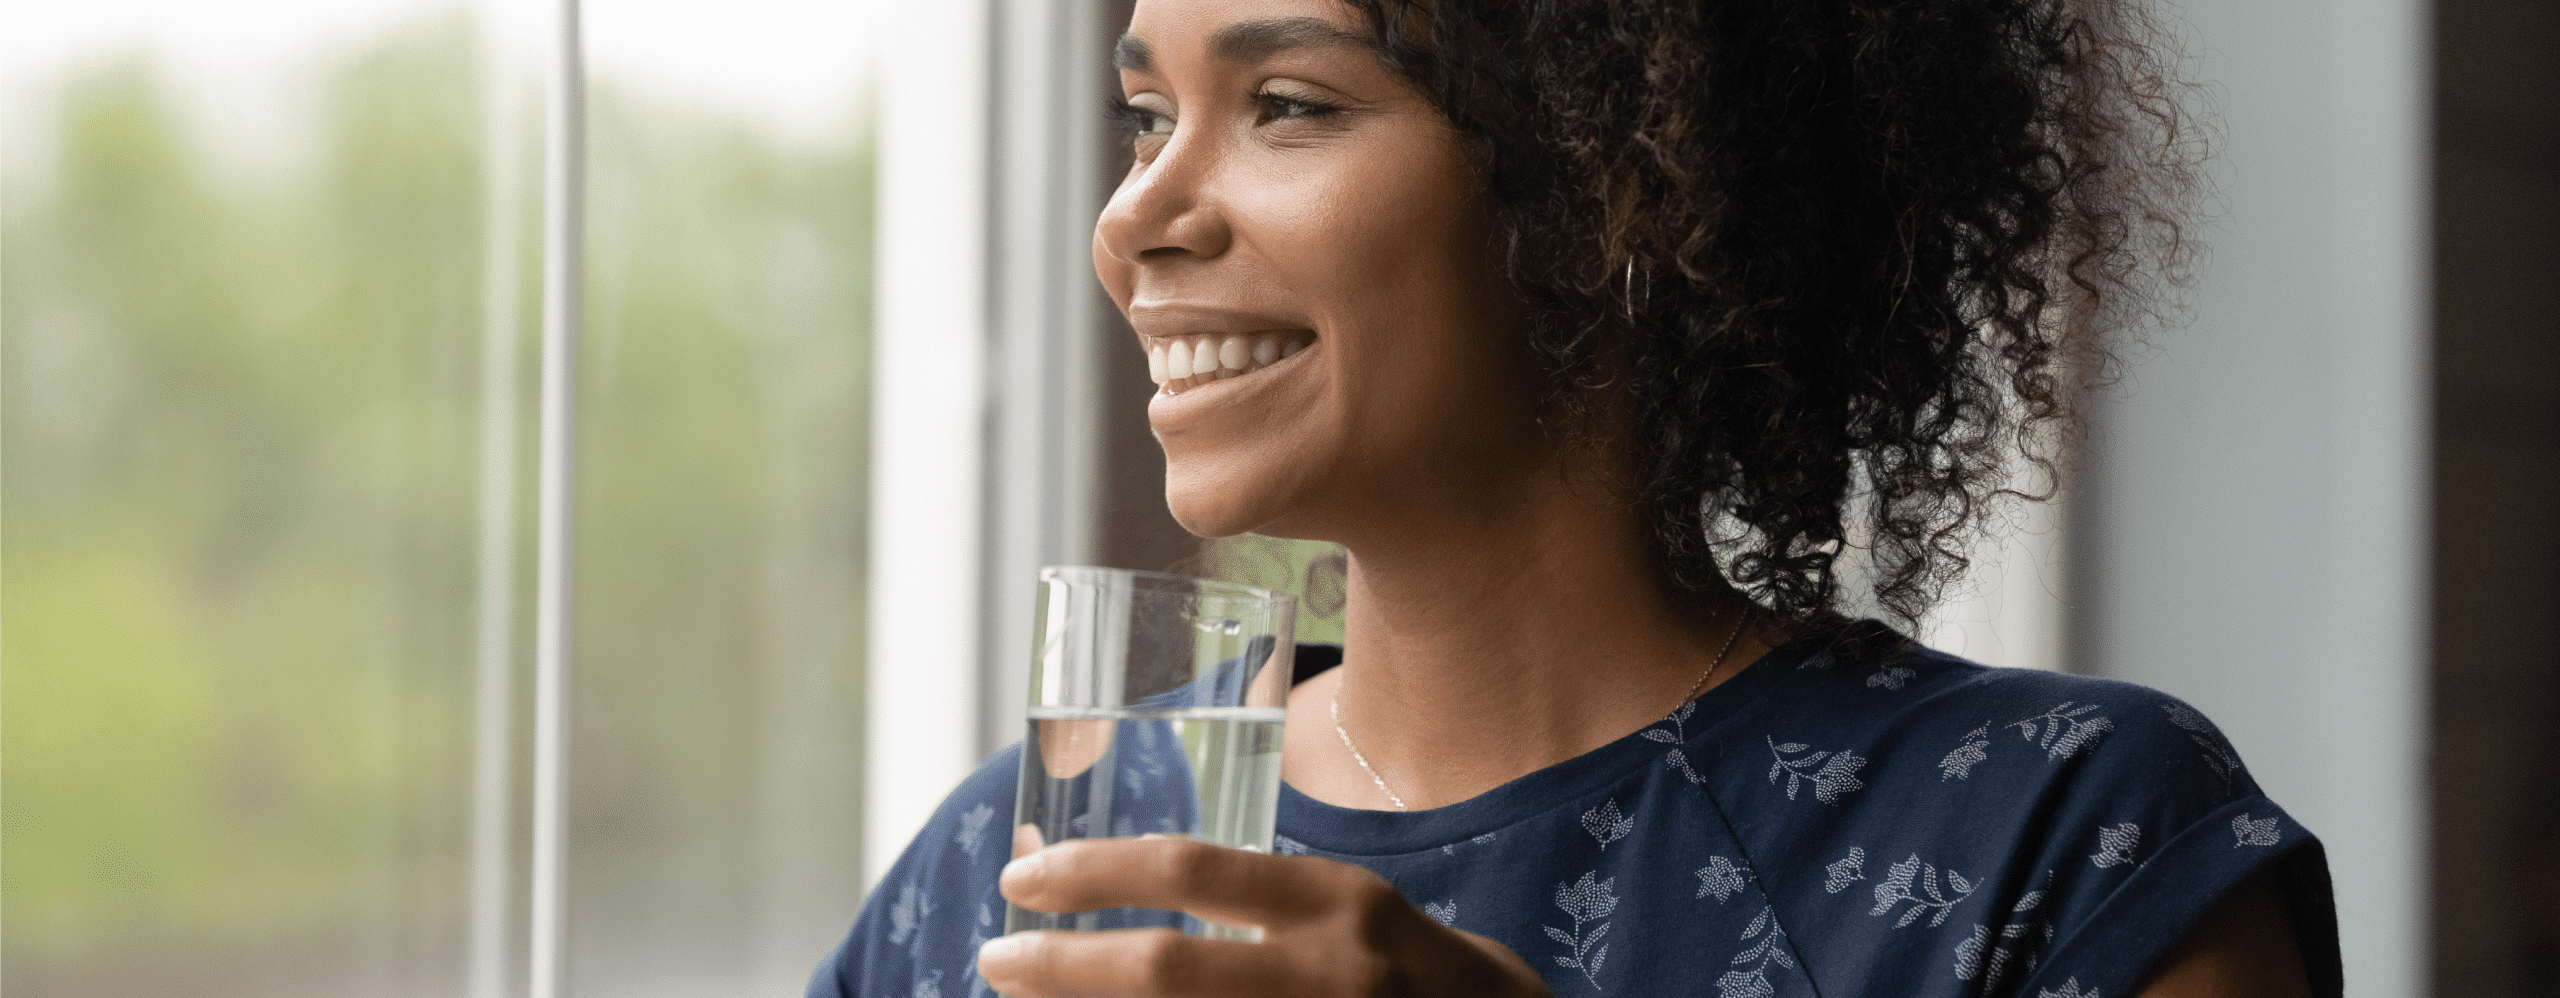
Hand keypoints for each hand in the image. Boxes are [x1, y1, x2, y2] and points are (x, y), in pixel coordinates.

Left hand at [977, 833, 1553, 997]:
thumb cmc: (1413, 975)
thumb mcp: (1351, 912)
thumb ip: (1257, 903)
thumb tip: (1113, 902)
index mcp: (1337, 902)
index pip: (1190, 869)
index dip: (1093, 874)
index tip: (1022, 881)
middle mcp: (1330, 973)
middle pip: (1166, 973)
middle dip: (1063, 967)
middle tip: (996, 957)